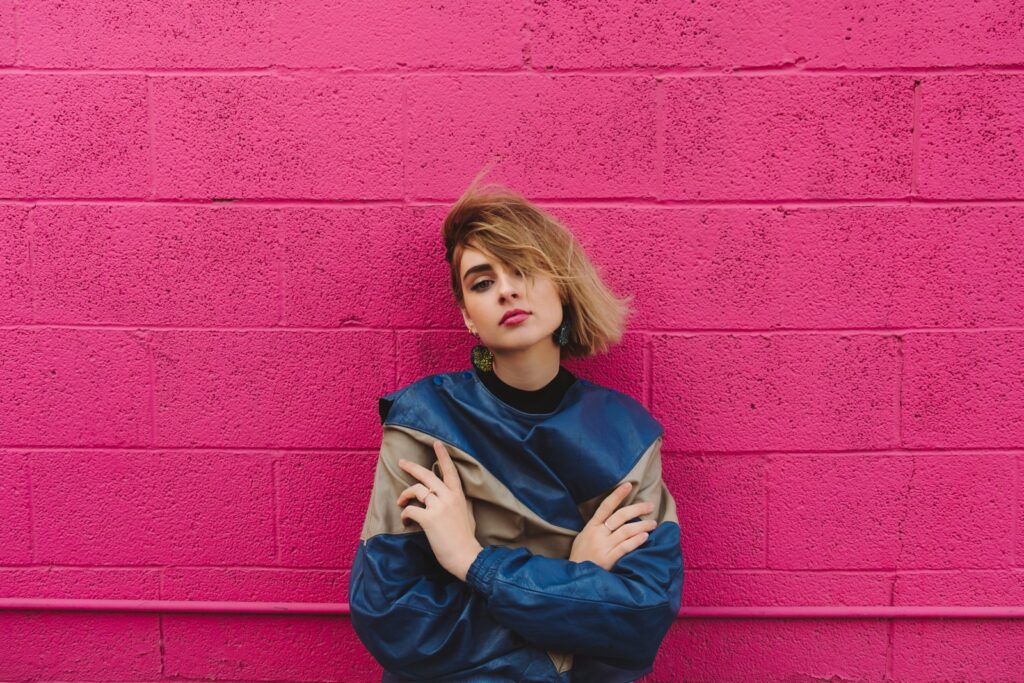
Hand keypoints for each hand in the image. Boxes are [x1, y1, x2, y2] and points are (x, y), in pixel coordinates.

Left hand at [396, 440, 482, 581]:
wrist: (467, 557)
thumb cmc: (466, 539)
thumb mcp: (468, 515)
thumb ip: (461, 503)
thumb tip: (457, 498)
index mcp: (459, 496)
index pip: (450, 471)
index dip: (443, 456)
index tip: (436, 443)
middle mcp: (449, 497)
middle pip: (427, 475)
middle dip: (412, 467)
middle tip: (401, 462)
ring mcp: (439, 507)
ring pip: (417, 490)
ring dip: (405, 494)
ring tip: (401, 502)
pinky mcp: (429, 519)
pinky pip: (411, 509)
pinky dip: (405, 514)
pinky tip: (405, 520)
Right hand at [569, 482, 656, 570]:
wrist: (575, 578)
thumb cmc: (580, 557)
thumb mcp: (583, 537)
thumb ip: (596, 528)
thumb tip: (613, 518)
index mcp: (591, 527)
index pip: (605, 506)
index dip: (617, 495)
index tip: (628, 485)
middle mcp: (598, 534)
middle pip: (620, 516)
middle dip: (637, 509)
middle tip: (650, 506)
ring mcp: (603, 547)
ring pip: (626, 531)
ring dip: (642, 525)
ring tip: (653, 523)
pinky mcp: (609, 559)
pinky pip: (625, 547)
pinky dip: (636, 541)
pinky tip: (645, 537)